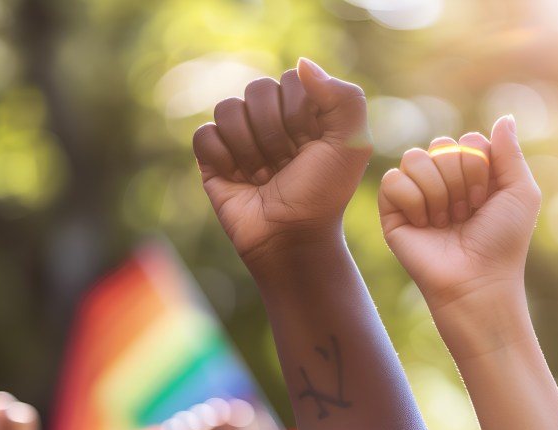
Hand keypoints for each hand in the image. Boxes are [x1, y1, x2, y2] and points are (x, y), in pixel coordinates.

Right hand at [192, 58, 371, 265]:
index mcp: (305, 110)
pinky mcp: (213, 157)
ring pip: (228, 109)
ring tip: (264, 175)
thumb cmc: (324, 194)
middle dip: (275, 133)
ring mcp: (241, 136)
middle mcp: (271, 118)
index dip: (300, 114)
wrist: (291, 238)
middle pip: (258, 91)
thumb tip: (302, 63)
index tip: (312, 146)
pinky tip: (238, 177)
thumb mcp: (352, 146)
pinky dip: (222, 157)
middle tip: (286, 164)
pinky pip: (205, 134)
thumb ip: (343, 98)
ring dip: (250, 149)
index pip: (291, 81)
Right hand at [379, 116, 540, 309]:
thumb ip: (511, 152)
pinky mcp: (392, 211)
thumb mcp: (521, 192)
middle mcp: (443, 179)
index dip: (480, 167)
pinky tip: (423, 225)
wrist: (475, 282)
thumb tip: (505, 117)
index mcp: (472, 172)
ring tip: (446, 222)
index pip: (468, 140)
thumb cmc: (503, 243)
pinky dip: (413, 202)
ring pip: (416, 158)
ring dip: (437, 192)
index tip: (486, 200)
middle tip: (467, 214)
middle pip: (442, 145)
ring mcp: (416, 193)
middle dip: (460, 181)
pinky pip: (393, 180)